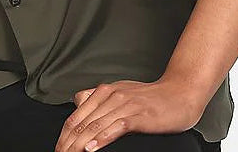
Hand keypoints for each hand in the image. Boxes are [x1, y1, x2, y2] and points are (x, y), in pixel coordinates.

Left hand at [53, 77, 204, 151]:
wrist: (179, 94)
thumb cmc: (150, 97)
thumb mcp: (120, 92)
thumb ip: (100, 98)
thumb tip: (78, 102)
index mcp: (104, 91)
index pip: (76, 114)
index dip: (64, 133)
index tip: (58, 147)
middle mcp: (111, 95)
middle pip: (82, 122)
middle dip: (67, 142)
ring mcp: (124, 104)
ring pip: (95, 126)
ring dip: (79, 144)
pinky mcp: (138, 115)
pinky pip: (115, 128)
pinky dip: (101, 139)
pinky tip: (91, 148)